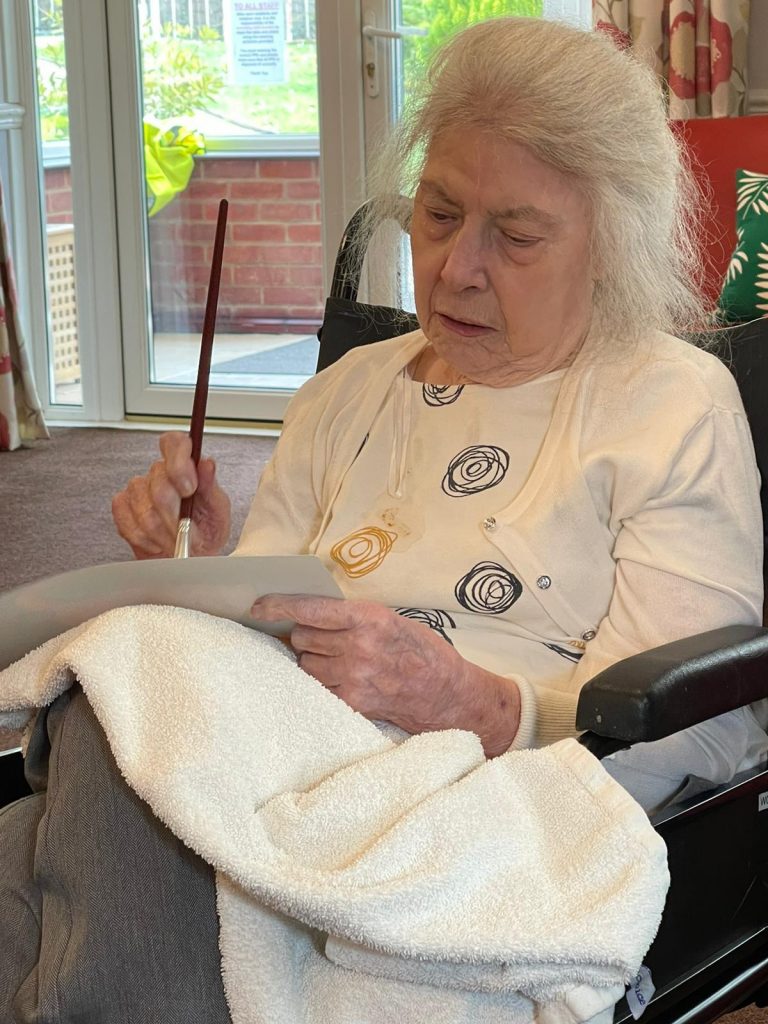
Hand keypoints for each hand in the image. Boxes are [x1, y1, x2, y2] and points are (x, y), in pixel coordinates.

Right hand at [112, 432, 231, 558]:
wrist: (191, 556)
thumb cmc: (206, 531)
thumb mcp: (218, 510)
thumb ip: (211, 486)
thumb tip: (207, 464)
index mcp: (185, 466)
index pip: (174, 443)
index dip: (178, 462)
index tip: (189, 488)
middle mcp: (160, 473)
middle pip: (159, 486)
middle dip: (176, 518)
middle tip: (188, 533)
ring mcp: (138, 489)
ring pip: (144, 511)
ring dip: (163, 534)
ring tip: (176, 541)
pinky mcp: (122, 507)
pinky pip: (128, 523)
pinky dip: (146, 540)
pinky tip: (157, 541)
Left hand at [251, 594, 520, 756]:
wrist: (447, 693)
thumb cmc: (420, 651)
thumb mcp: (392, 620)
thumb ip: (352, 617)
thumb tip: (309, 615)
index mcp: (368, 618)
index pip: (309, 609)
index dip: (277, 606)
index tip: (257, 606)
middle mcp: (358, 646)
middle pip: (302, 638)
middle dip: (306, 637)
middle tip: (324, 640)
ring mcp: (354, 677)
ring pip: (306, 665)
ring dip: (314, 662)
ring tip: (339, 663)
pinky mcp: (353, 702)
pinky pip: (319, 688)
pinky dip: (325, 683)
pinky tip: (345, 681)